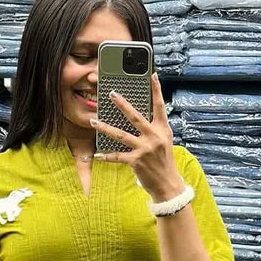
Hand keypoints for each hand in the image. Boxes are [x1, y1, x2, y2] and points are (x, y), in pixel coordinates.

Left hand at [90, 72, 183, 201]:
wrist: (168, 185)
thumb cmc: (164, 162)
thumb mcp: (164, 142)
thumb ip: (154, 129)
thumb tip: (139, 118)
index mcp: (162, 130)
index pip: (159, 106)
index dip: (156, 90)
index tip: (152, 74)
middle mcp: (154, 137)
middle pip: (135, 116)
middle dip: (122, 104)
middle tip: (111, 93)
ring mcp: (144, 149)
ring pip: (120, 135)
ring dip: (105, 128)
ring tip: (93, 121)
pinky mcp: (136, 161)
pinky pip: (117, 156)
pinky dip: (107, 156)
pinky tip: (97, 155)